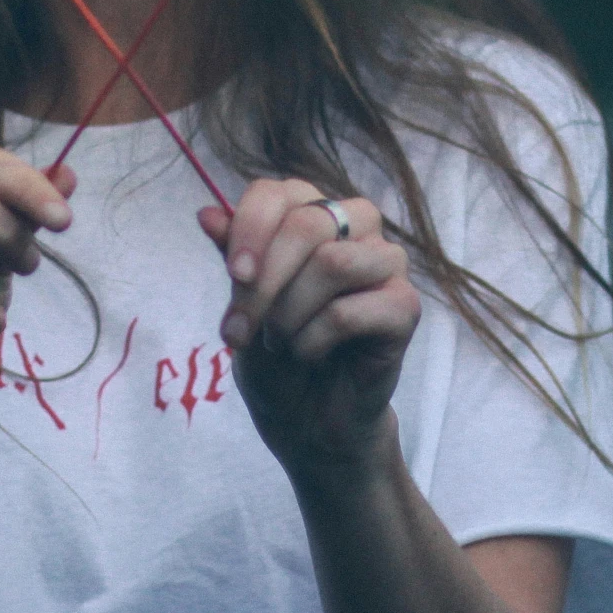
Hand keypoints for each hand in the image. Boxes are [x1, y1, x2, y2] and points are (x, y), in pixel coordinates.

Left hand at [197, 178, 420, 471]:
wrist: (306, 419)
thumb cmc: (275, 353)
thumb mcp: (242, 303)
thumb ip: (233, 257)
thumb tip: (207, 213)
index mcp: (312, 212)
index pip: (277, 193)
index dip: (250, 229)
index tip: (233, 276)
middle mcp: (355, 226)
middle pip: (308, 225)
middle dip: (264, 284)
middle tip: (239, 332)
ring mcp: (385, 264)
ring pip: (333, 263)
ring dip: (290, 313)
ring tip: (281, 343)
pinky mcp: (405, 306)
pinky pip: (350, 311)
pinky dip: (314, 340)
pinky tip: (309, 354)